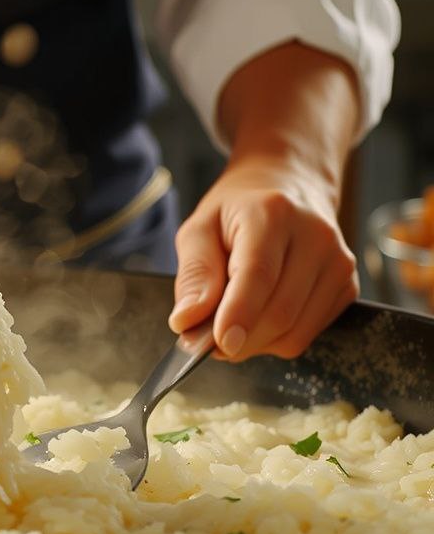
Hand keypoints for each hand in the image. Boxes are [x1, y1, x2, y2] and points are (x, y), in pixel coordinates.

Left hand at [168, 157, 358, 360]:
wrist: (290, 188)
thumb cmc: (238, 212)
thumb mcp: (200, 229)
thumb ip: (194, 275)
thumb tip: (186, 321)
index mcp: (272, 214)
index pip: (259, 274)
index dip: (238, 315)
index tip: (218, 345)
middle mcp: (315, 237)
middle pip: (279, 312)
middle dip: (237, 339)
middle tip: (205, 340)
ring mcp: (338, 263)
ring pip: (294, 333)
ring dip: (254, 344)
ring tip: (231, 322)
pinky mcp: (347, 287)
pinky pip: (306, 335)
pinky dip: (275, 340)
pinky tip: (259, 316)